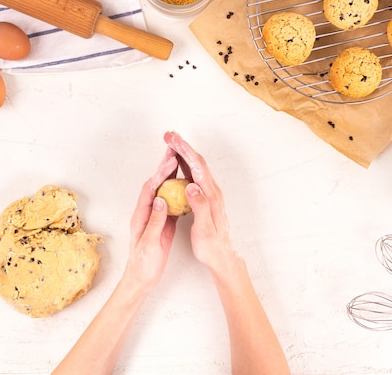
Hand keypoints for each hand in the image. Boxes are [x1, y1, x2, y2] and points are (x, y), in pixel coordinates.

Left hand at [125, 147, 179, 292]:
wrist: (142, 278)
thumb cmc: (143, 263)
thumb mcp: (149, 243)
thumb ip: (155, 222)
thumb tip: (161, 200)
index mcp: (141, 215)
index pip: (150, 189)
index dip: (160, 174)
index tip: (171, 161)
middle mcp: (147, 212)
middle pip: (155, 184)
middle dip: (164, 167)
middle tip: (174, 150)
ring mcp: (155, 216)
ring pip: (164, 190)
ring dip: (171, 175)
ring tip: (181, 160)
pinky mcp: (163, 222)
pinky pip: (171, 201)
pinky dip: (178, 190)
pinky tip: (187, 184)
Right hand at [163, 131, 236, 272]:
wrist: (223, 256)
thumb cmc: (212, 246)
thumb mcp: (204, 229)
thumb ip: (199, 206)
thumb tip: (192, 186)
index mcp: (210, 195)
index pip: (197, 167)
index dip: (185, 151)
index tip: (173, 140)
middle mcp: (212, 191)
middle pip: (197, 162)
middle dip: (183, 146)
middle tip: (169, 135)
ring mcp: (210, 194)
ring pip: (196, 167)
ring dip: (183, 153)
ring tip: (171, 143)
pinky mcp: (206, 198)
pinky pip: (194, 176)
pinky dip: (185, 165)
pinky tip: (177, 165)